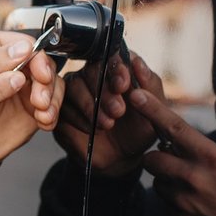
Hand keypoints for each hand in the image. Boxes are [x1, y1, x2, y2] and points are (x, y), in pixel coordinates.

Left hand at [0, 31, 63, 170]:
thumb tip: (22, 48)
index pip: (25, 43)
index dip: (37, 58)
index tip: (40, 75)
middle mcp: (12, 62)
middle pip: (44, 62)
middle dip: (46, 82)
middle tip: (40, 100)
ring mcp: (25, 83)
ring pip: (53, 81)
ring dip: (52, 98)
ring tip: (42, 113)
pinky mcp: (33, 104)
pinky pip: (53, 102)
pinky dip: (53, 113)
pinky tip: (43, 121)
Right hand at [55, 51, 165, 176]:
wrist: (123, 158)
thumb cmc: (139, 130)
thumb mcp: (154, 109)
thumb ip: (150, 85)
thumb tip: (137, 62)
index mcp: (117, 70)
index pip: (112, 57)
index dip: (116, 69)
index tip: (123, 85)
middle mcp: (93, 75)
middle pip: (90, 70)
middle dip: (104, 90)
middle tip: (118, 111)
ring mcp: (75, 91)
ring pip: (73, 86)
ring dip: (90, 105)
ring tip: (107, 124)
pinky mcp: (62, 109)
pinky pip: (62, 106)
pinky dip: (78, 118)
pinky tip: (91, 129)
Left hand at [127, 88, 215, 215]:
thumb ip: (204, 151)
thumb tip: (178, 142)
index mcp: (210, 158)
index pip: (175, 128)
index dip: (152, 110)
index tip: (136, 95)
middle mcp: (193, 178)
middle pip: (151, 159)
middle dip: (157, 158)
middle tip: (170, 161)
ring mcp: (184, 201)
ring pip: (158, 182)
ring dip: (168, 181)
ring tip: (191, 188)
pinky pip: (165, 203)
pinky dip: (176, 201)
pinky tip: (196, 205)